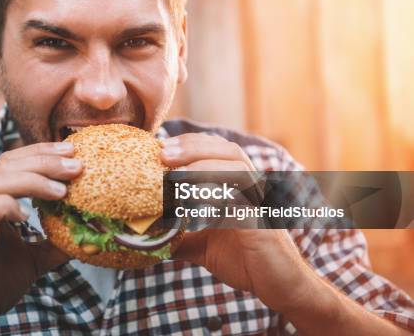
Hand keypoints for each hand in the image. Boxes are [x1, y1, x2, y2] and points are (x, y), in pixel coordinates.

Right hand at [0, 142, 82, 334]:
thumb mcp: (33, 260)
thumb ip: (53, 244)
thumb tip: (85, 236)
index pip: (14, 162)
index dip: (41, 152)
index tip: (71, 151)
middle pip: (7, 163)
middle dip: (44, 159)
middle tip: (75, 163)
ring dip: (33, 179)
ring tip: (62, 190)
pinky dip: (7, 206)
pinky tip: (27, 215)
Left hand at [160, 133, 310, 311]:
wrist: (280, 288)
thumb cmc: (247, 263)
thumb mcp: (204, 247)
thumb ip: (181, 239)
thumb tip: (151, 240)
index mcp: (239, 188)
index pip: (218, 151)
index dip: (191, 144)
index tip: (162, 146)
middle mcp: (252, 189)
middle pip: (228, 150)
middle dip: (194, 147)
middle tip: (164, 152)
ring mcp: (259, 203)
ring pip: (237, 168)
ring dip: (203, 165)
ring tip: (175, 173)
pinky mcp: (262, 223)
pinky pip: (240, 201)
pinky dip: (215, 195)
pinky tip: (190, 200)